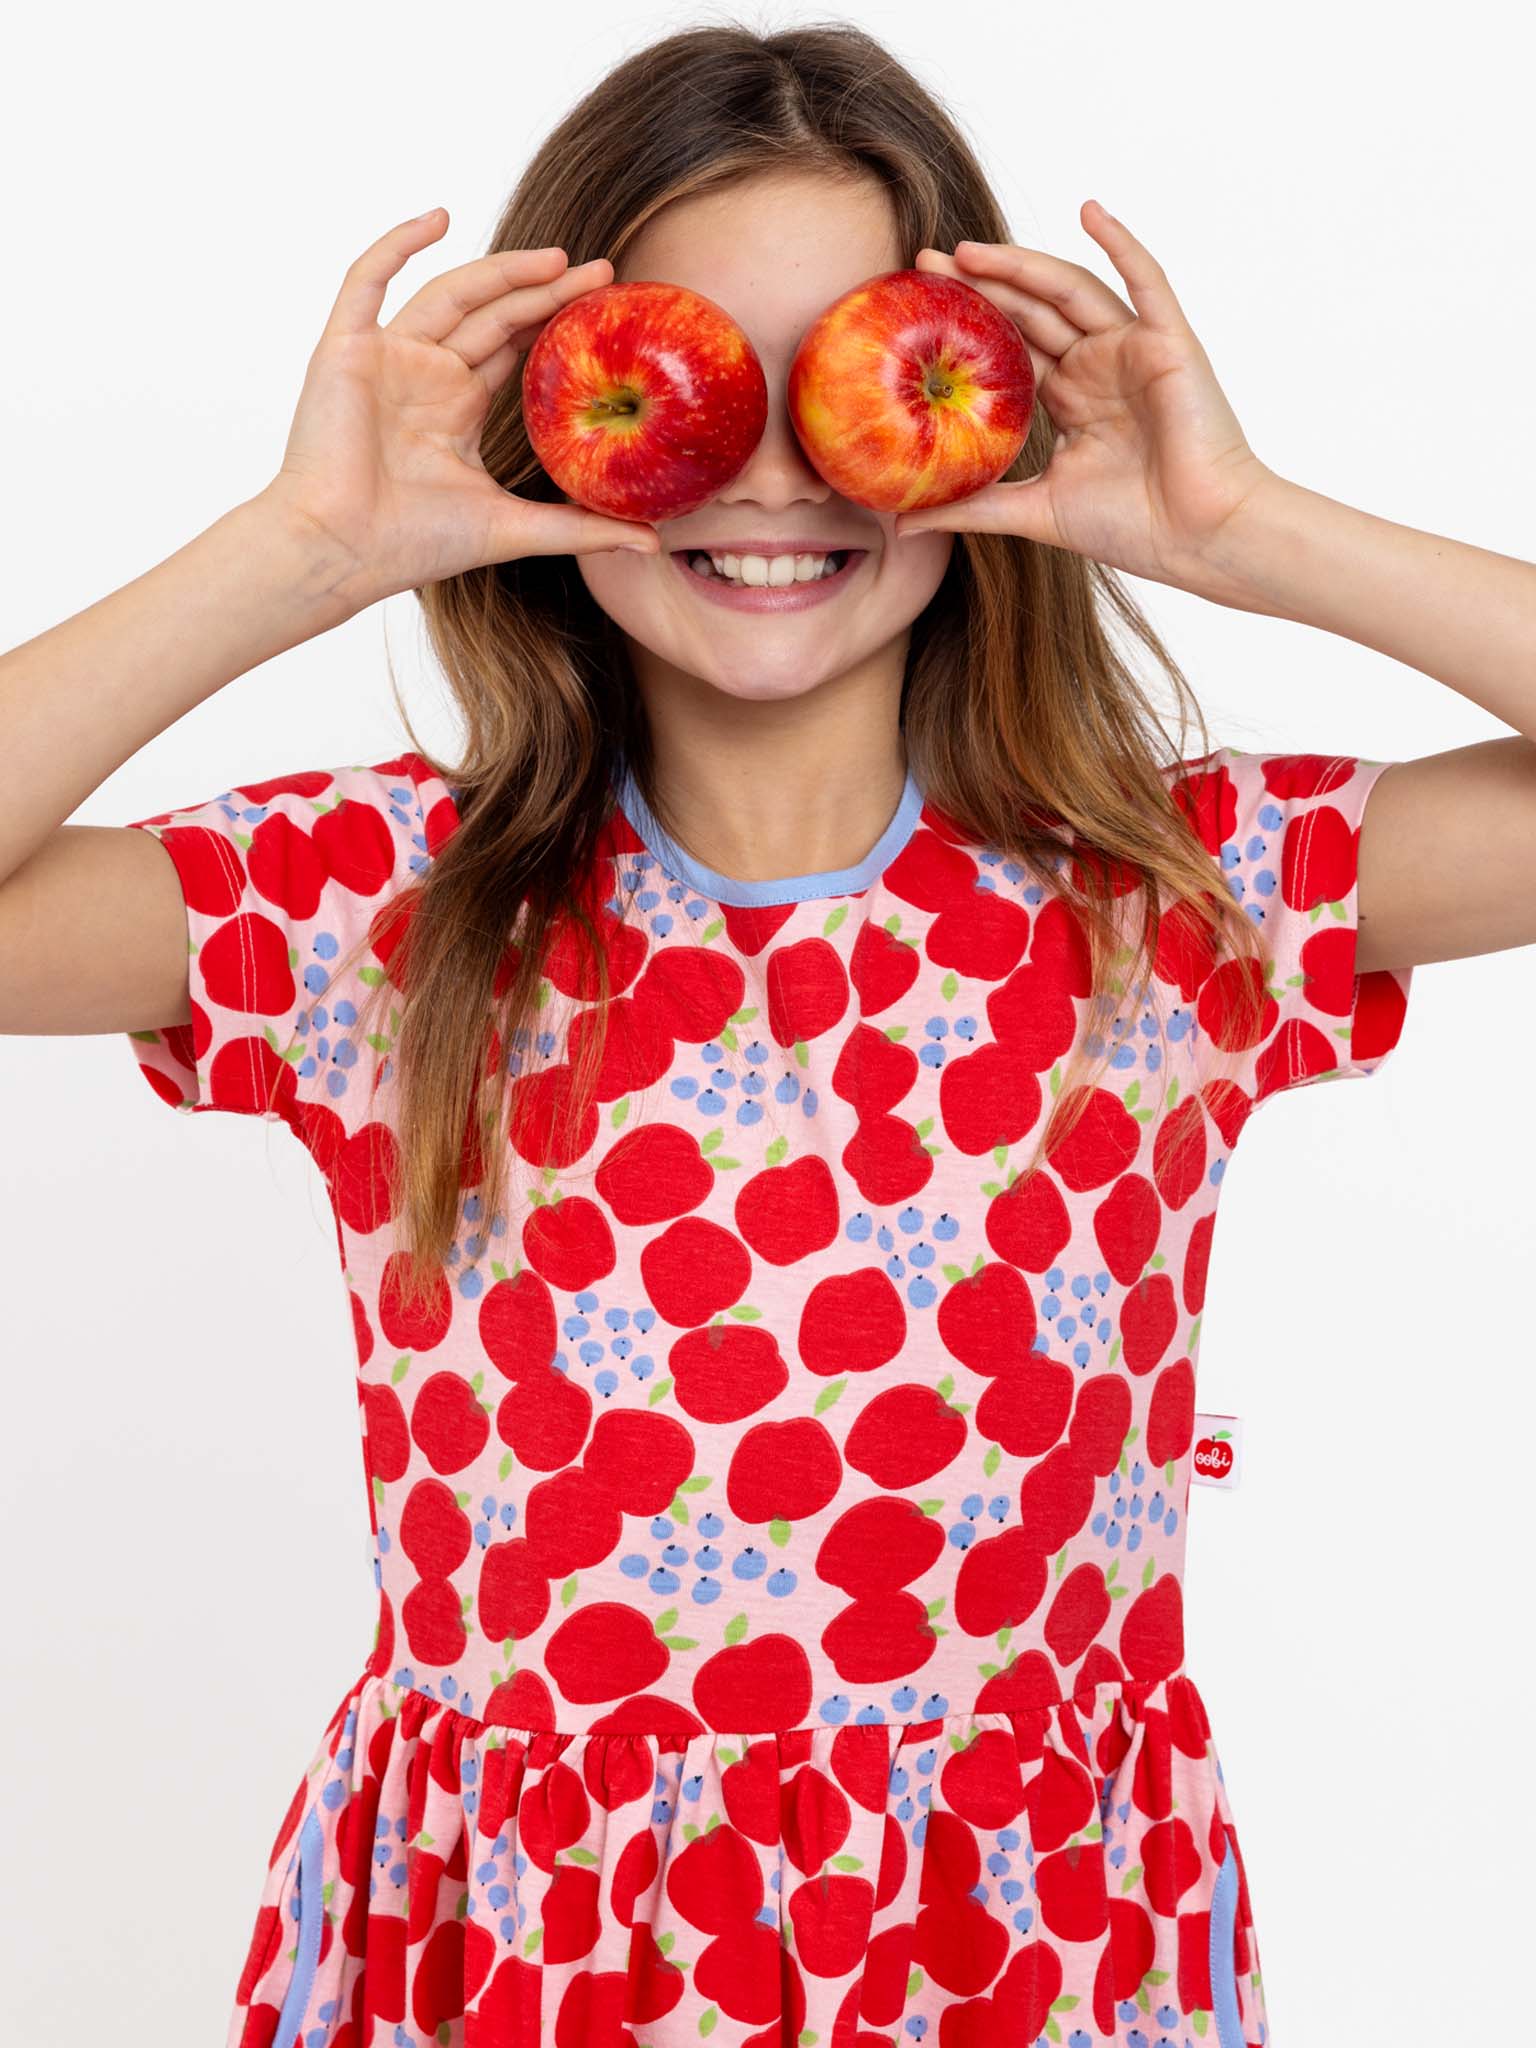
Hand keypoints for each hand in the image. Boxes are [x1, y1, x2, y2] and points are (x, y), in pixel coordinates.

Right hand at [260, 210, 660, 609]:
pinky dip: (398, 243)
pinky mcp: (346, 348)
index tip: (608, 309)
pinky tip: (440, 218)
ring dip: (500, 269)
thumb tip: (651, 539)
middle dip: (547, 290)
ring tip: (556, 256)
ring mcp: (386, 358)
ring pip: (450, 292)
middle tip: (602, 273)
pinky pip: (367, 278)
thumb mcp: (512, 530)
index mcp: (456, 408)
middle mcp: (424, 375)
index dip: (557, 323)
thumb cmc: (411, 545)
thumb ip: (578, 528)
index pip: (515, 348)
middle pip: (493, 314)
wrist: (341, 551)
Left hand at [899, 201, 1279, 590]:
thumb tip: (901, 523)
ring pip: (1069, 291)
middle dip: (979, 284)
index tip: (915, 307)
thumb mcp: (1034, 513)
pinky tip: (1089, 211)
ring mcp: (1132, 350)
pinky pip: (1146, 279)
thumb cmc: (1132, 527)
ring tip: (968, 250)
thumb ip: (972, 508)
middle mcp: (1097, 366)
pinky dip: (1122, 242)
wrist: (1200, 538)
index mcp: (1069, 398)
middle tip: (924, 264)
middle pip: (1029, 310)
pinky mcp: (1169, 341)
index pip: (1008, 346)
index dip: (965, 325)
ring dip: (1022, 265)